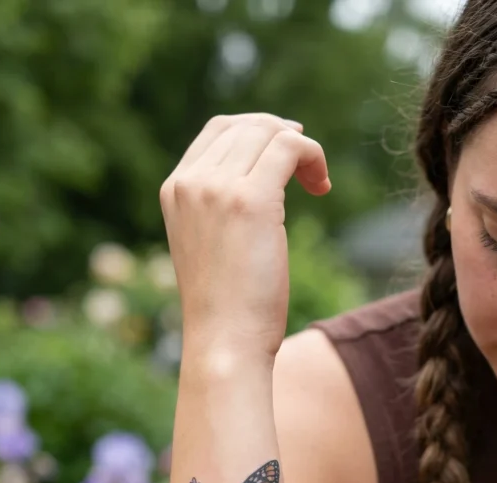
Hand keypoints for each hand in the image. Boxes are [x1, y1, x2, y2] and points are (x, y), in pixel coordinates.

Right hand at [159, 113, 330, 363]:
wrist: (223, 342)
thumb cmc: (225, 307)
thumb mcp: (209, 245)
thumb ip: (220, 206)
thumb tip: (266, 174)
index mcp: (174, 190)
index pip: (218, 130)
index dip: (258, 131)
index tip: (285, 156)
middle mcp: (190, 183)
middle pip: (247, 126)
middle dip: (284, 138)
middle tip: (308, 171)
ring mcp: (217, 189)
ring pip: (270, 132)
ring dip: (304, 150)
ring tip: (318, 182)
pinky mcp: (250, 200)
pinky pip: (290, 148)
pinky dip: (314, 157)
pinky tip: (322, 187)